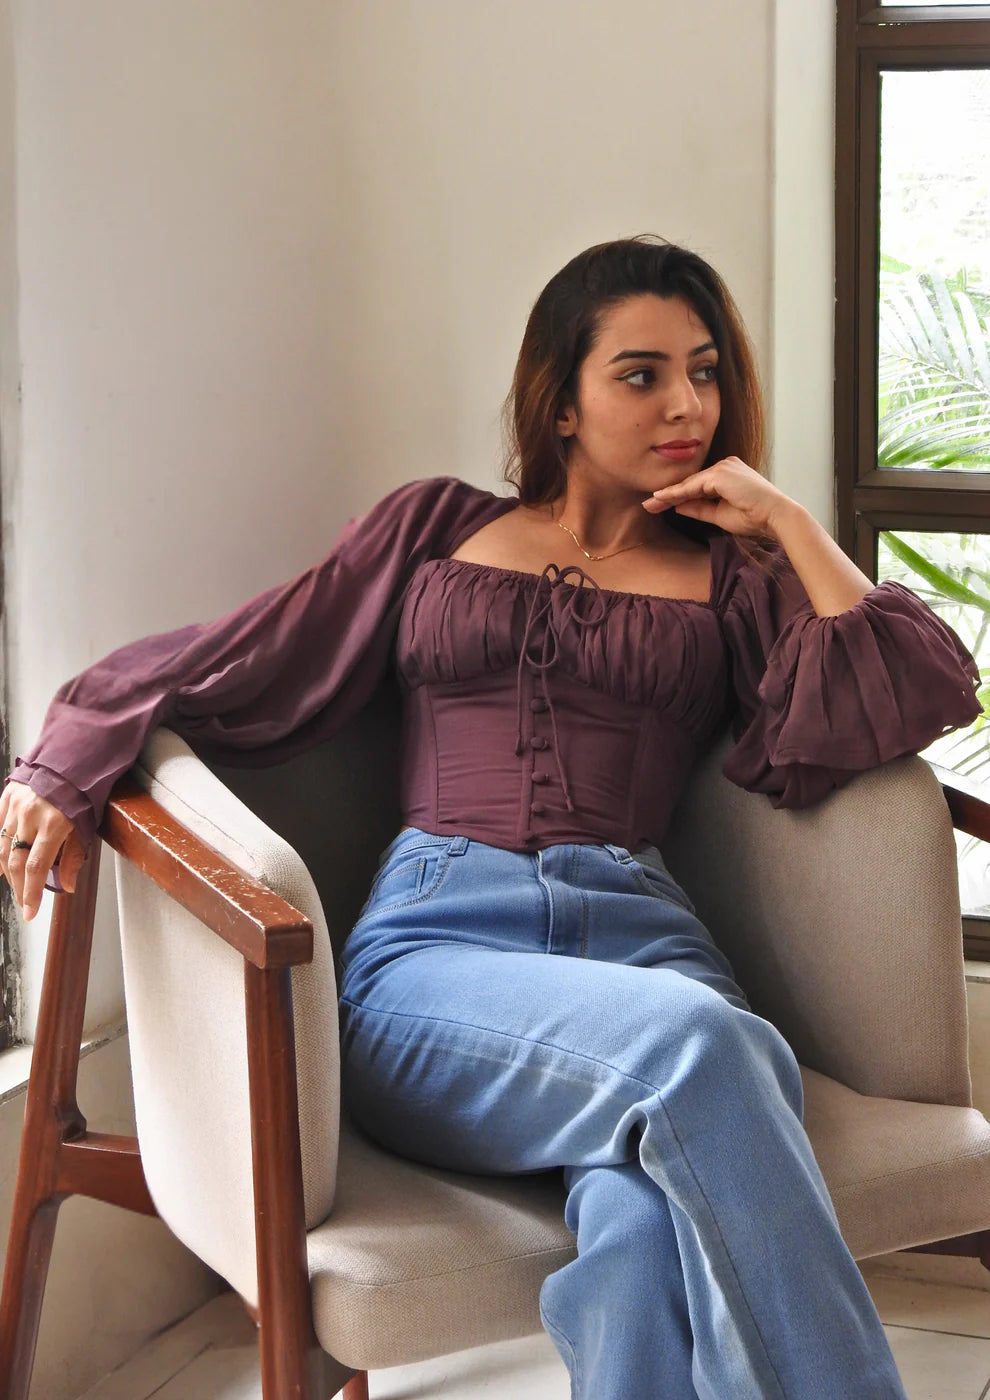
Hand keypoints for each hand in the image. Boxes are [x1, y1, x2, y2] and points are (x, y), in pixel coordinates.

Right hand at [0, 782, 85, 920]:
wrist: (74, 755)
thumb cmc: (85, 790)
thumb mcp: (88, 824)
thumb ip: (75, 856)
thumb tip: (67, 886)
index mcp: (54, 823)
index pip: (36, 867)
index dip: (31, 893)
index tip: (30, 912)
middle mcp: (31, 815)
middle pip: (16, 861)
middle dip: (19, 887)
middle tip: (23, 903)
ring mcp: (16, 805)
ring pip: (3, 846)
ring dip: (8, 871)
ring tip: (16, 886)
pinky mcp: (7, 796)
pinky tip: (1, 863)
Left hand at [642, 456, 796, 539]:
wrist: (775, 516)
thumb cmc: (754, 517)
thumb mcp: (719, 515)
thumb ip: (698, 508)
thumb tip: (676, 506)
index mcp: (727, 474)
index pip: (696, 486)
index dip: (676, 496)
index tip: (657, 506)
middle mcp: (724, 465)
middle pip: (689, 482)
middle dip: (667, 495)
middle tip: (646, 505)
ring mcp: (723, 467)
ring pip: (689, 483)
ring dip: (668, 494)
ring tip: (648, 504)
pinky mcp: (721, 473)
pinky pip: (694, 486)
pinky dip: (677, 493)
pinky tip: (662, 499)